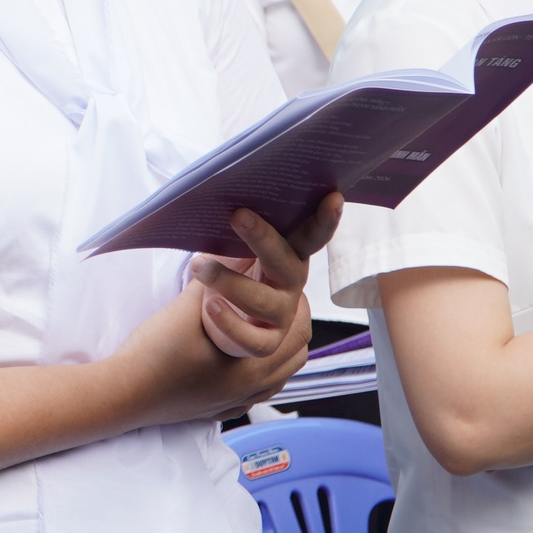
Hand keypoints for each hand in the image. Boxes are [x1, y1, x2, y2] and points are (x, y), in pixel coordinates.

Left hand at [192, 199, 339, 360]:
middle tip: (237, 214)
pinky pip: (251, 339)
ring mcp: (281, 317)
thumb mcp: (234, 246)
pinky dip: (228, 322)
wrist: (212, 317)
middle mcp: (291, 286)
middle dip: (264, 238)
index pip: (311, 237)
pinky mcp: (264, 344)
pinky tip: (211, 305)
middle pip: (286, 263)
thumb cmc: (229, 271)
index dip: (324, 221)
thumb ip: (242, 225)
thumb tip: (227, 188)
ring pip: (263, 302)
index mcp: (288, 256)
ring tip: (199, 265)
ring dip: (228, 282)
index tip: (333, 197)